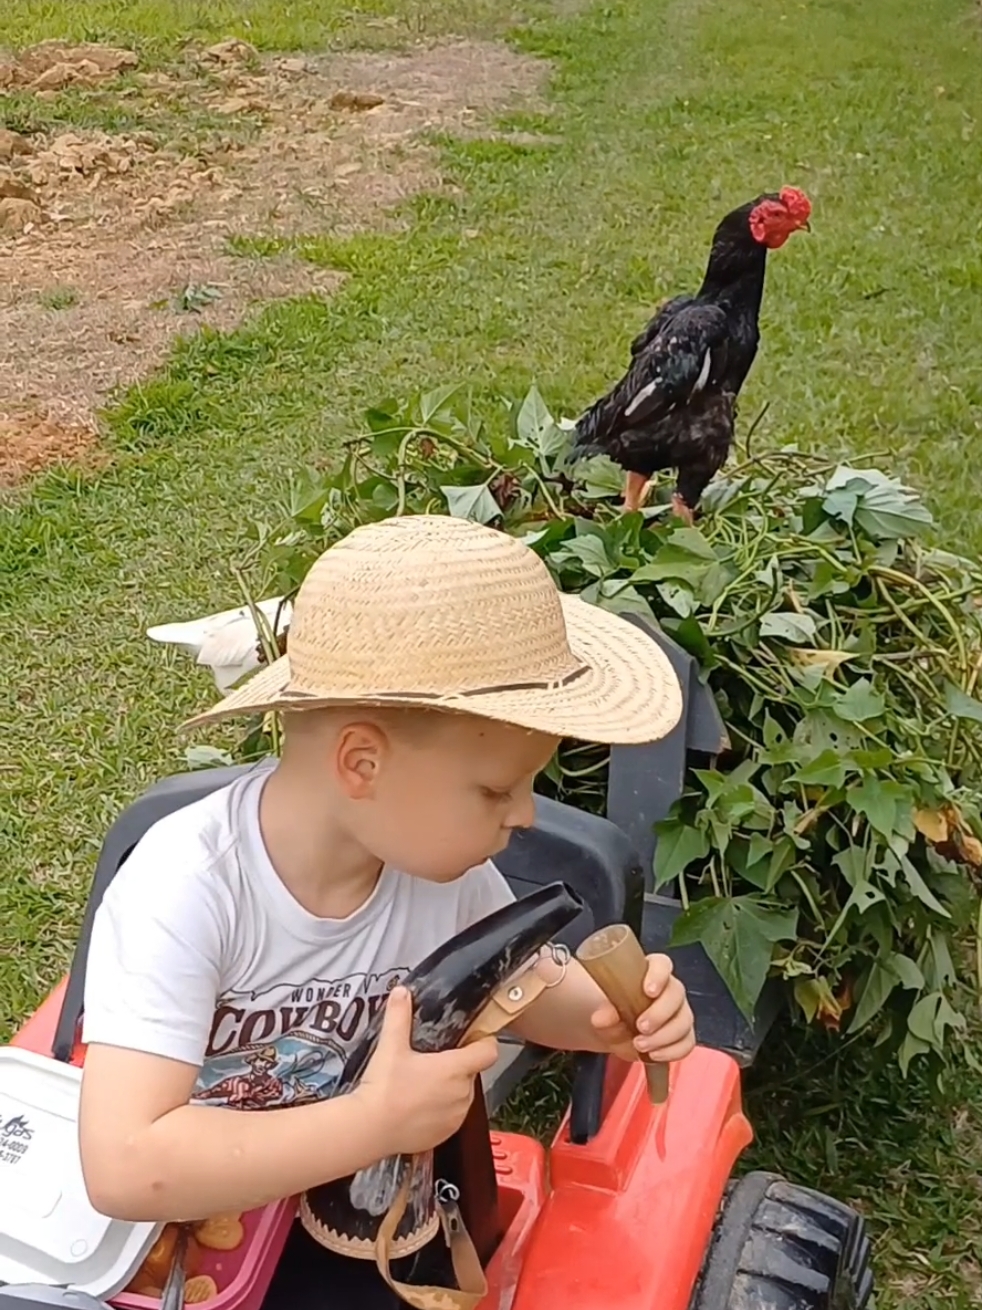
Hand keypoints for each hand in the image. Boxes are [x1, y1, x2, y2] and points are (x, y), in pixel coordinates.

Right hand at [356, 987, 499, 1156]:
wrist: (370, 1130)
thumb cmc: (385, 1087)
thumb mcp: (391, 1046)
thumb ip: (399, 1015)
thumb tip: (402, 991)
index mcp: (456, 1069)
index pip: (489, 1051)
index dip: (483, 1041)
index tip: (469, 1037)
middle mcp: (463, 1094)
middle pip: (472, 1071)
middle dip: (458, 1065)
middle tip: (432, 1059)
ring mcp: (456, 1117)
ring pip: (462, 1095)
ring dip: (450, 1088)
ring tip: (422, 1083)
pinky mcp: (446, 1135)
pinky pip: (451, 1116)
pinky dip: (441, 1110)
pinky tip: (418, 1105)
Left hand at [589, 954, 694, 1062]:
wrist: (608, 1029)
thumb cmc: (608, 1005)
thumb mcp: (598, 1005)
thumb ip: (603, 1011)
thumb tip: (603, 1018)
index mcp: (648, 971)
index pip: (661, 964)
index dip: (658, 975)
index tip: (648, 991)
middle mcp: (668, 989)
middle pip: (676, 994)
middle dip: (660, 1013)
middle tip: (641, 1027)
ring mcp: (677, 1013)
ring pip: (684, 1021)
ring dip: (664, 1037)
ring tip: (640, 1045)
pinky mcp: (680, 1037)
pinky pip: (687, 1043)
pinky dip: (672, 1052)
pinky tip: (654, 1055)